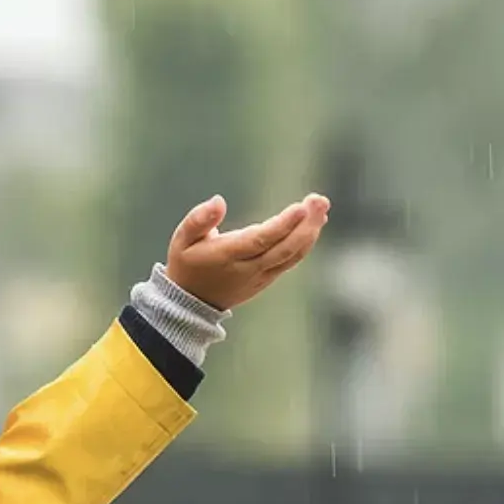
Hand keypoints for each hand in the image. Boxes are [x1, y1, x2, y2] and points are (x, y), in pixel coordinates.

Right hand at [165, 193, 329, 310]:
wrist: (190, 303)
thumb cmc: (186, 264)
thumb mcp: (181, 239)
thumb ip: (199, 219)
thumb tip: (219, 201)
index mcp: (227, 256)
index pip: (260, 240)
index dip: (283, 225)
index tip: (301, 207)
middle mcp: (247, 269)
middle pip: (284, 248)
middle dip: (306, 224)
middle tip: (320, 199)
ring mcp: (260, 276)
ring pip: (292, 256)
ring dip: (310, 232)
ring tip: (322, 207)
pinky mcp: (267, 278)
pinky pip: (290, 260)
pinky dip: (305, 242)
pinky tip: (314, 223)